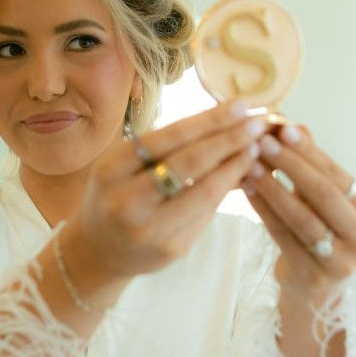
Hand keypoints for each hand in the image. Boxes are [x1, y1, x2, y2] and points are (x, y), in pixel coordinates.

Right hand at [65, 100, 265, 282]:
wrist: (98, 250)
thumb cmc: (115, 195)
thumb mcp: (121, 166)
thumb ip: (162, 149)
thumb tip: (221, 123)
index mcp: (112, 170)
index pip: (169, 138)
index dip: (209, 120)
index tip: (241, 105)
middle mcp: (128, 201)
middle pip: (190, 163)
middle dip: (230, 140)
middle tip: (258, 124)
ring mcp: (150, 229)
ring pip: (204, 192)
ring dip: (235, 167)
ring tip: (255, 148)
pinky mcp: (170, 250)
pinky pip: (205, 215)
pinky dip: (223, 192)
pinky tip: (238, 176)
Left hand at [241, 123, 355, 300]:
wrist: (313, 290)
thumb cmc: (318, 234)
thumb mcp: (319, 201)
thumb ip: (311, 166)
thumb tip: (297, 126)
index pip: (339, 176)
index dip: (311, 152)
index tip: (284, 128)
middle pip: (324, 195)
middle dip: (291, 165)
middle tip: (262, 142)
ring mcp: (341, 262)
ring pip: (302, 218)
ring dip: (273, 188)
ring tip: (249, 165)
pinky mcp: (313, 277)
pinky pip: (283, 237)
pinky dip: (263, 212)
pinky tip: (247, 191)